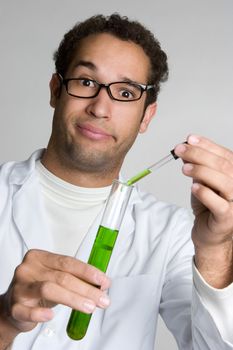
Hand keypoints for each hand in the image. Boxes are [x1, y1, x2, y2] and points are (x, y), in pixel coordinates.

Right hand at [0, 249, 110, 335]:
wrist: (13, 306)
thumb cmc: (38, 288)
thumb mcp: (55, 278)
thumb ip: (75, 278)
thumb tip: (101, 284)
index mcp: (39, 257)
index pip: (67, 262)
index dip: (87, 272)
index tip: (103, 280)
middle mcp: (28, 269)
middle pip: (62, 277)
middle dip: (86, 288)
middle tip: (102, 298)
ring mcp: (20, 287)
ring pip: (49, 289)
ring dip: (73, 299)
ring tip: (90, 307)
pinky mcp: (14, 306)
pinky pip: (27, 311)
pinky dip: (40, 314)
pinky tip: (51, 316)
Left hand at [175, 135, 232, 287]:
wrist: (210, 234)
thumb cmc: (208, 207)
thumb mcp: (201, 182)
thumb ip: (197, 166)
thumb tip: (186, 148)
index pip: (225, 155)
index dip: (207, 145)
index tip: (189, 139)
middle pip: (223, 165)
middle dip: (199, 154)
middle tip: (180, 150)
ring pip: (223, 181)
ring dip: (201, 171)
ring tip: (184, 168)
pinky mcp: (228, 218)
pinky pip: (218, 204)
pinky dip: (205, 193)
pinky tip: (194, 187)